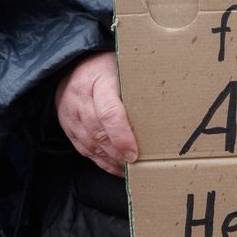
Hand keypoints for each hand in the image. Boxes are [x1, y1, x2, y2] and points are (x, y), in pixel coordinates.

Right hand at [52, 52, 138, 176]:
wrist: (70, 68)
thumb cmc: (105, 67)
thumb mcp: (121, 67)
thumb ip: (137, 83)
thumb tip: (168, 101)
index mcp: (98, 82)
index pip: (109, 112)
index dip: (121, 136)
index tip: (134, 152)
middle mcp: (81, 100)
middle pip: (100, 133)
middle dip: (120, 154)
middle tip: (139, 165)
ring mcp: (71, 116)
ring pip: (92, 145)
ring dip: (112, 161)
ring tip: (132, 170)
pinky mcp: (69, 128)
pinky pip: (85, 150)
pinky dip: (102, 162)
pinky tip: (118, 168)